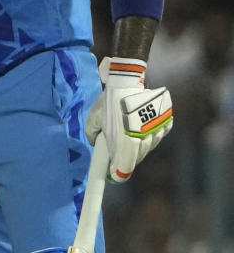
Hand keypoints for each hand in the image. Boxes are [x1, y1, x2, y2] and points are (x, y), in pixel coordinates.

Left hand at [85, 57, 173, 182]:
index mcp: (124, 144)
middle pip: (135, 161)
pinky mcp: (165, 125)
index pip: (123, 171)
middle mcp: (142, 142)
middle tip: (115, 153)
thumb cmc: (109, 102)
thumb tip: (97, 144)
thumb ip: (93, 136)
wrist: (128, 83)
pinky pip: (156, 138)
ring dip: (137, 148)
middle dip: (124, 160)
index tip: (111, 175)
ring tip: (127, 135)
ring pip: (146, 150)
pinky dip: (148, 137)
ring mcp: (156, 134)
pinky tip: (139, 128)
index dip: (116, 175)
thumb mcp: (93, 120)